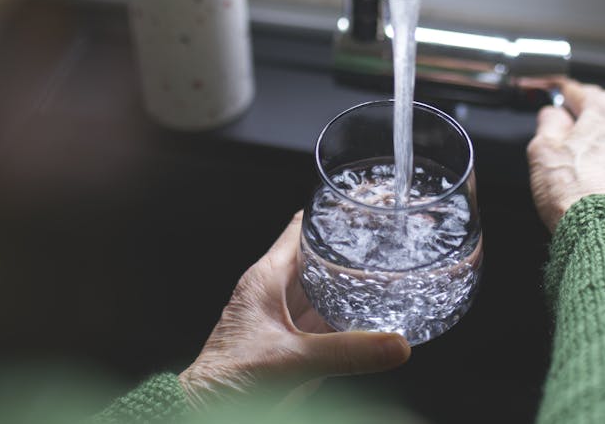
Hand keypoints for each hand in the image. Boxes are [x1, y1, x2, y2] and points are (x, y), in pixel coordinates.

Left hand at [179, 212, 410, 406]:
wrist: (210, 412)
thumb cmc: (227, 379)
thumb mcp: (291, 360)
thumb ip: (345, 352)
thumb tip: (395, 345)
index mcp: (266, 278)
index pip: (301, 228)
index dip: (330, 212)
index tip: (363, 202)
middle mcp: (276, 292)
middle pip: (320, 256)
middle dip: (352, 248)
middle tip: (391, 238)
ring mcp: (286, 318)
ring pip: (326, 288)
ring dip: (354, 282)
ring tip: (393, 271)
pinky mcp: (295, 344)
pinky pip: (328, 322)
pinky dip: (351, 316)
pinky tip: (377, 315)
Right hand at [526, 79, 604, 232]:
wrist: (602, 235)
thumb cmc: (576, 193)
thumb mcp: (542, 148)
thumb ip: (548, 121)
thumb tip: (553, 115)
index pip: (579, 91)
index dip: (559, 94)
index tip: (551, 94)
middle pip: (602, 117)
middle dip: (580, 125)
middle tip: (556, 142)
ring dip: (598, 150)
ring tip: (573, 170)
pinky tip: (591, 186)